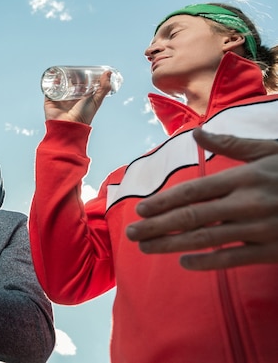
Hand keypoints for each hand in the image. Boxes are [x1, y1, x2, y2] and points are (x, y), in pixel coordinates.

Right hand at [43, 70, 112, 124]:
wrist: (69, 126)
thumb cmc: (84, 116)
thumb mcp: (96, 100)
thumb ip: (104, 87)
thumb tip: (108, 73)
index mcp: (80, 99)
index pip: (80, 85)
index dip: (81, 76)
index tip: (83, 69)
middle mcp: (69, 99)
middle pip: (68, 83)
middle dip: (69, 75)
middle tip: (72, 69)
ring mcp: (59, 99)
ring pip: (58, 85)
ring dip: (59, 77)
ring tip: (62, 71)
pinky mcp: (49, 101)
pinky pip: (47, 90)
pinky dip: (48, 82)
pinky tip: (52, 76)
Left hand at [126, 128, 277, 269]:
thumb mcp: (272, 150)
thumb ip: (232, 144)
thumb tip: (197, 131)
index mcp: (245, 177)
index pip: (193, 190)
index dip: (164, 201)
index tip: (140, 209)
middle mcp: (248, 203)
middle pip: (192, 217)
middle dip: (158, 226)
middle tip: (131, 235)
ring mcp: (260, 229)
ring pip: (207, 240)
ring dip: (172, 245)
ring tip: (146, 248)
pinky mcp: (273, 250)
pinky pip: (234, 259)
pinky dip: (208, 262)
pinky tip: (185, 263)